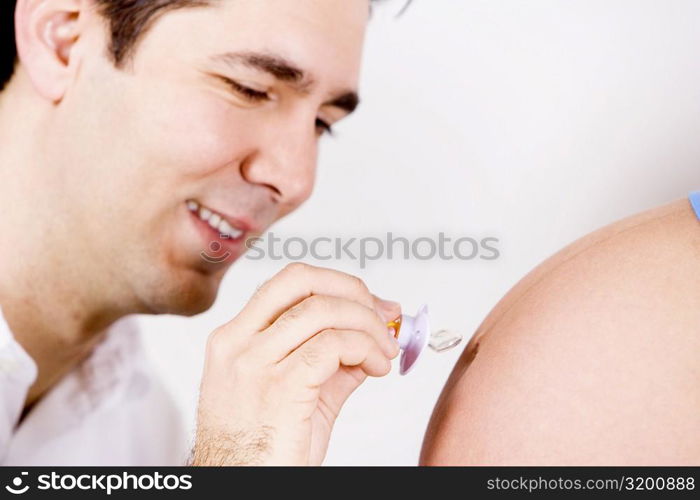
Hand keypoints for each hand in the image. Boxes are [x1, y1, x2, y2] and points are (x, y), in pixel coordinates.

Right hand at [190, 263, 400, 465]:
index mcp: (235, 339)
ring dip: (367, 325)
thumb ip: (328, 364)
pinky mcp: (279, 387)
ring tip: (383, 352)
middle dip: (352, 290)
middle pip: (301, 280)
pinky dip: (365, 348)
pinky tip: (375, 367)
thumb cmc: (260, 454)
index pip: (288, 284)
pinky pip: (333, 345)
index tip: (371, 304)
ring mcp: (254, 363)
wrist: (241, 490)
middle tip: (381, 317)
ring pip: (322, 310)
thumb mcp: (294, 396)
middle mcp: (238, 343)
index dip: (337, 285)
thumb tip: (368, 340)